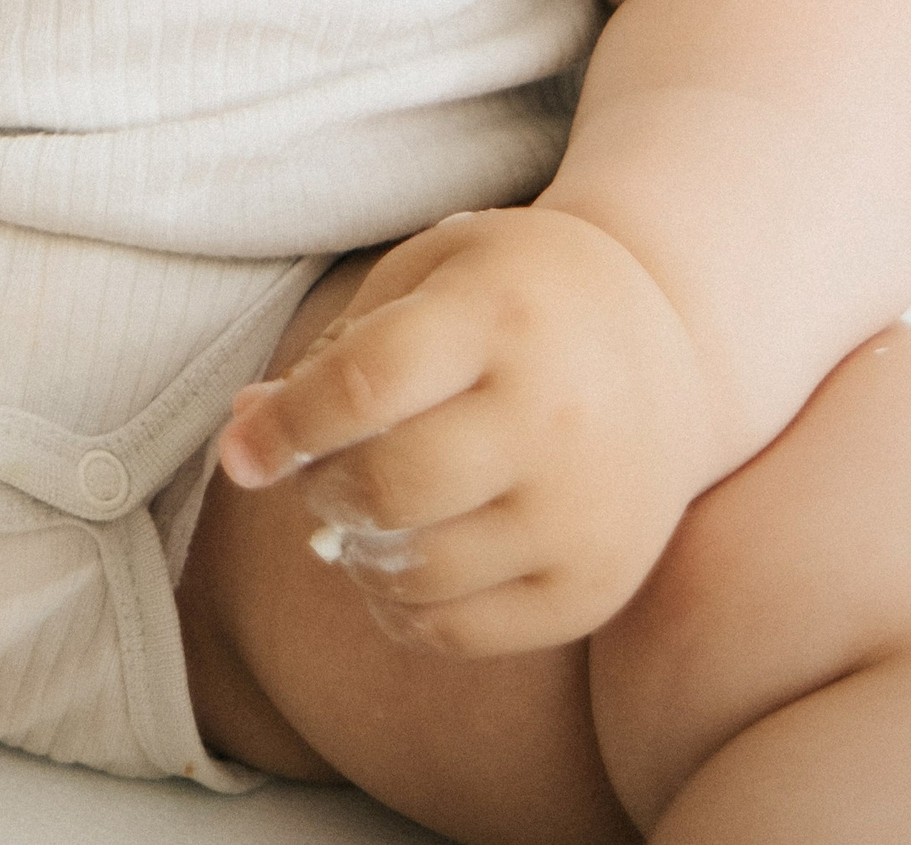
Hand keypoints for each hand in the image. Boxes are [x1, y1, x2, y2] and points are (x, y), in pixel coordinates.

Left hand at [214, 206, 717, 655]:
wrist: (670, 339)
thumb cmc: (518, 296)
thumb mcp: (431, 276)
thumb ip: (336, 349)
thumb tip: (243, 433)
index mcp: (500, 316)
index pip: (367, 386)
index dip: (286, 427)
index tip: (240, 455)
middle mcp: (551, 416)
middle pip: (390, 488)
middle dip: (323, 490)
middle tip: (320, 473)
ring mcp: (581, 511)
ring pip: (421, 572)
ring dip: (356, 554)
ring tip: (361, 515)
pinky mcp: (594, 586)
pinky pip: (465, 633)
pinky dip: (404, 610)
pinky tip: (401, 564)